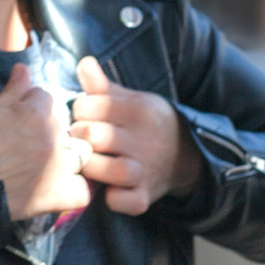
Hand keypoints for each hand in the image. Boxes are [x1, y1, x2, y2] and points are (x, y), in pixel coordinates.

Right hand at [0, 65, 91, 220]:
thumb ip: (13, 90)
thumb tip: (23, 68)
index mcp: (37, 113)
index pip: (47, 99)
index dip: (34, 108)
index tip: (20, 121)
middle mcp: (52, 138)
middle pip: (64, 127)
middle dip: (51, 133)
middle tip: (27, 147)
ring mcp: (57, 168)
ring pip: (81, 155)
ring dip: (68, 158)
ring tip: (44, 167)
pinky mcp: (54, 196)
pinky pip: (81, 193)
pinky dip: (73, 192)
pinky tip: (59, 190)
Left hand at [70, 55, 198, 216]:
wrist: (186, 154)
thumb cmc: (146, 124)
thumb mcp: (131, 100)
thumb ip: (103, 87)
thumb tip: (84, 63)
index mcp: (139, 110)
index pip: (91, 106)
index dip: (79, 111)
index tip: (82, 117)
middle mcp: (144, 140)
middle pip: (94, 136)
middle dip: (78, 138)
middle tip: (79, 141)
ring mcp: (146, 170)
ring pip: (109, 169)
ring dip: (90, 168)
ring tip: (88, 162)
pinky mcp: (145, 196)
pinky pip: (124, 202)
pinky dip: (113, 199)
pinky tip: (107, 189)